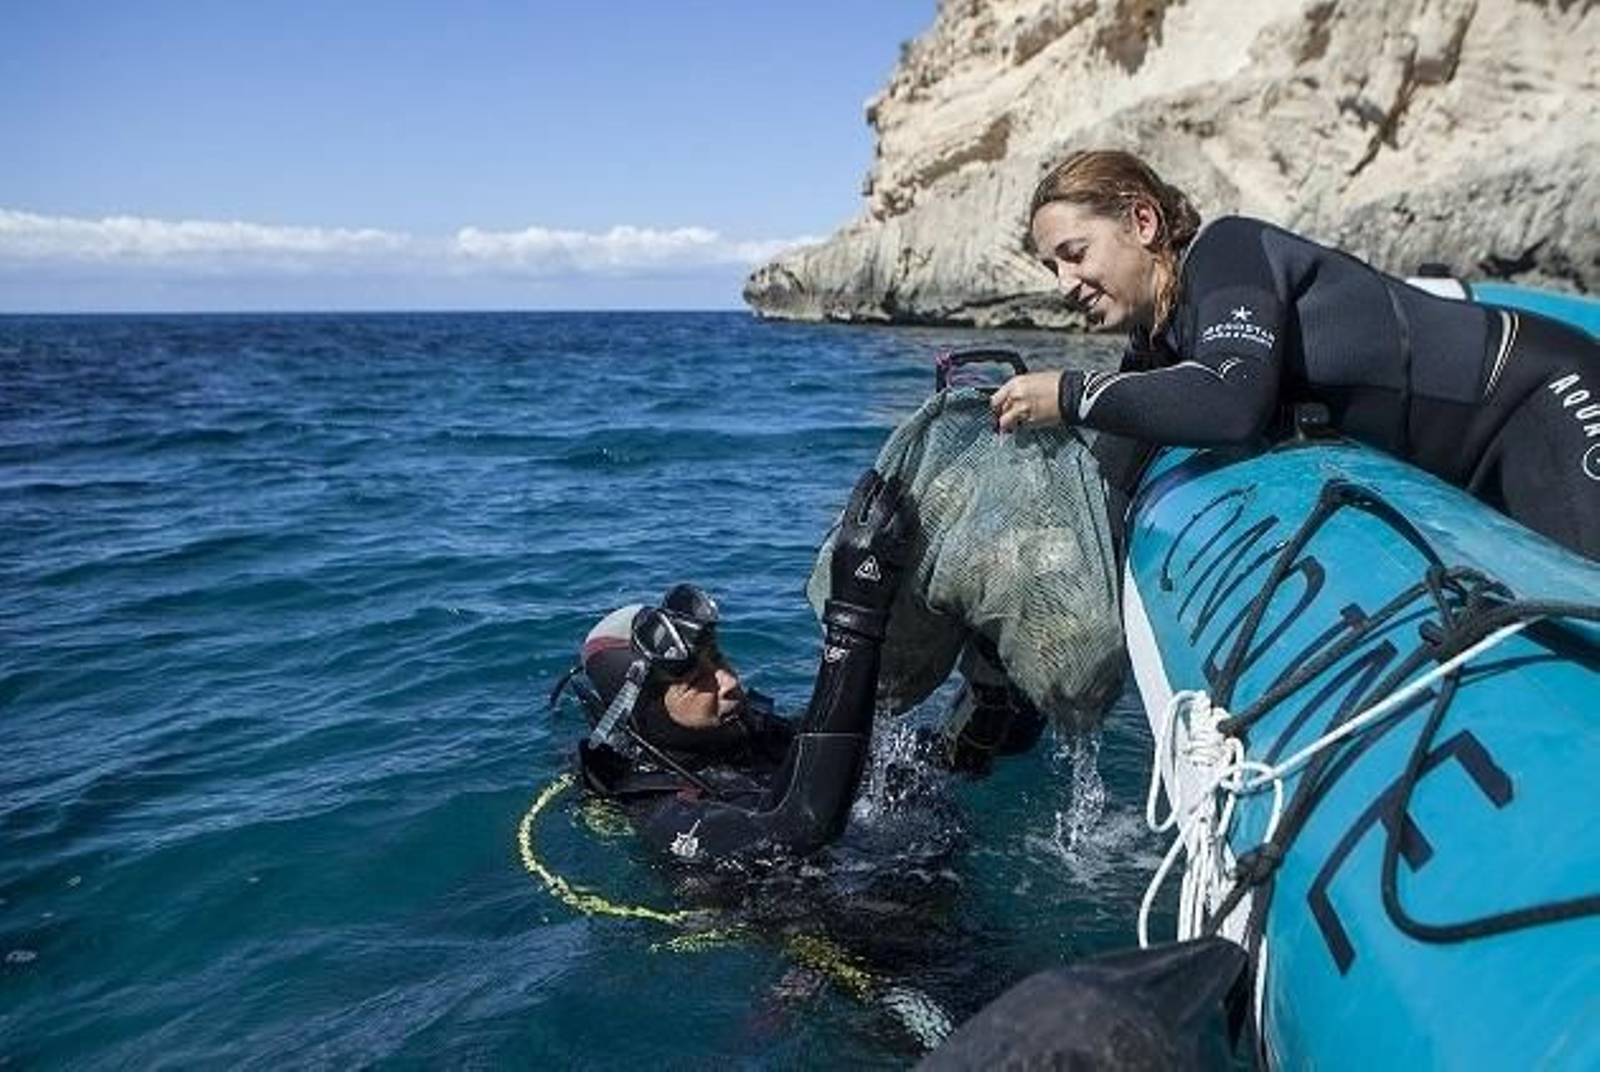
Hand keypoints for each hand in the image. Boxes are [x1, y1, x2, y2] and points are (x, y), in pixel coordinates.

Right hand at [828, 469, 908, 612]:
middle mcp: (864, 537)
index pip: (857, 500)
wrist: (855, 612)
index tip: (874, 473)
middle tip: (896, 479)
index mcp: (845, 535)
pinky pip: (908, 535)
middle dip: (889, 488)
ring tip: (906, 493)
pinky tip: (914, 514)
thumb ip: (845, 531)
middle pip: (880, 503)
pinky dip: (911, 523)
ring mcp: (883, 548)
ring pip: (897, 516)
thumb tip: (850, 512)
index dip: (867, 484)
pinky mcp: (898, 559)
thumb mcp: (837, 553)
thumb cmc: (843, 584)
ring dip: (902, 502)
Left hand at [990, 370, 1063, 431]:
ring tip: (1020, 420)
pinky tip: (1034, 418)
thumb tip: (1012, 398)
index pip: (995, 400)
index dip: (997, 406)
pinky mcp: (1031, 422)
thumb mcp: (1033, 379)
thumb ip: (1019, 389)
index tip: (998, 409)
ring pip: (1008, 422)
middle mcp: (1015, 397)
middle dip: (1004, 415)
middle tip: (1010, 416)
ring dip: (1012, 423)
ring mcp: (1022, 411)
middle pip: (1001, 412)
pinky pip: (1022, 426)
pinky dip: (1025, 425)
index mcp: (1015, 384)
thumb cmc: (1056, 383)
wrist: (1071, 393)